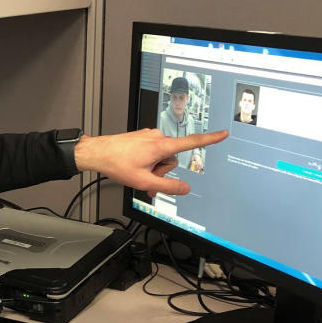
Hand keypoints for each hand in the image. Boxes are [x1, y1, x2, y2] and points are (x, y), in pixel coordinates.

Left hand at [72, 129, 227, 195]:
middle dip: (163, 171)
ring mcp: (149, 137)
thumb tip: (184, 189)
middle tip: (147, 178)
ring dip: (154, 168)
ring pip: (162, 157)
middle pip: (172, 159)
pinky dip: (148, 163)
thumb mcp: (144, 182)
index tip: (223, 134)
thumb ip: (167, 187)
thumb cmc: (116, 163)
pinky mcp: (142, 138)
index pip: (191, 142)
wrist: (97, 153)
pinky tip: (135, 167)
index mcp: (161, 146)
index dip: (210, 139)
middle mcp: (157, 137)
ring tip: (138, 172)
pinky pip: (153, 153)